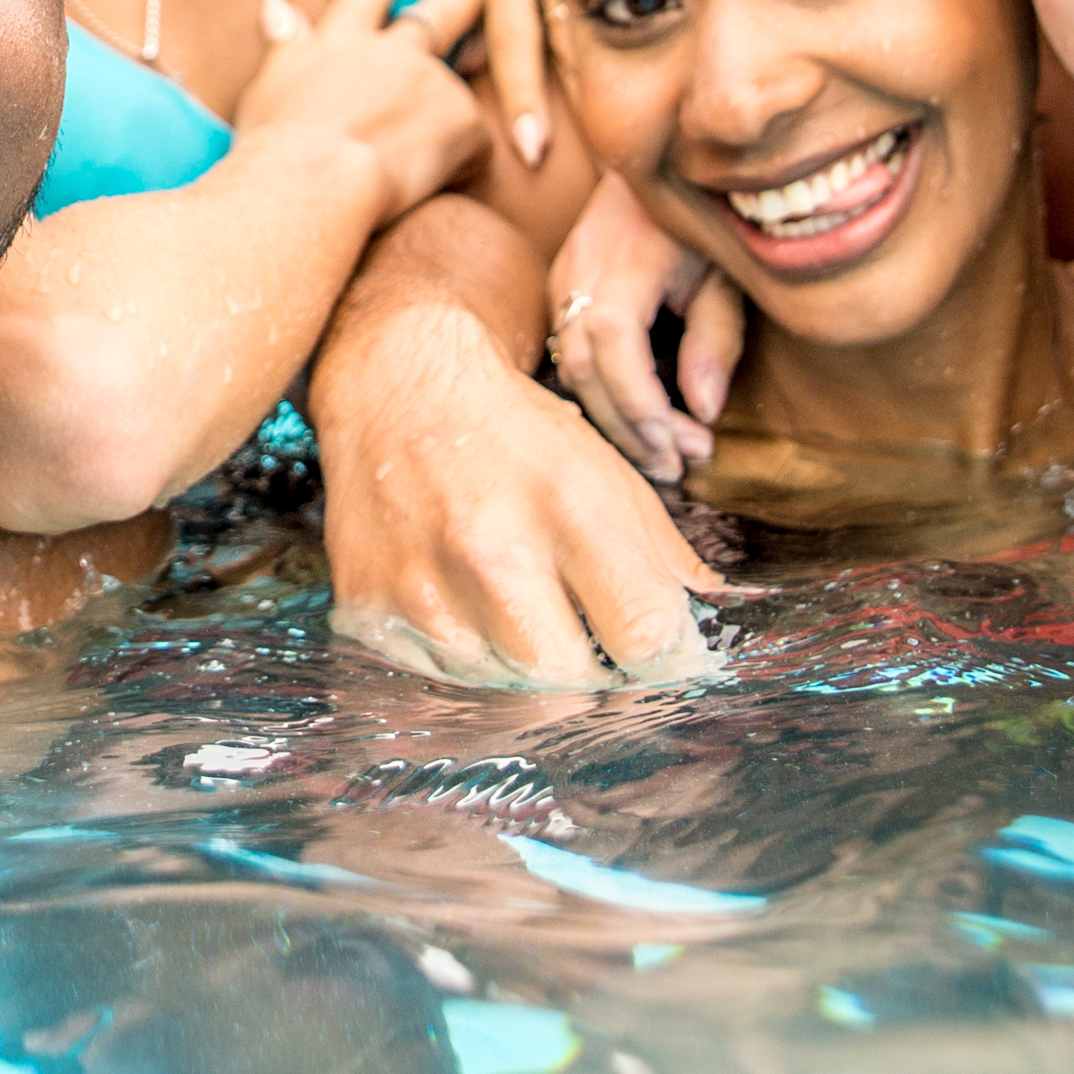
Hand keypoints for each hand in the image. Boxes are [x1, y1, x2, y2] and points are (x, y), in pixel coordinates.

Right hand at [231, 0, 491, 226]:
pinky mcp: (462, 120)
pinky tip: (428, 185)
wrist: (311, 187)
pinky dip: (459, 163)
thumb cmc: (274, 148)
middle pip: (436, 16)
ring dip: (444, 121)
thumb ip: (284, 42)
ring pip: (451, 96)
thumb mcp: (267, 85)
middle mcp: (391, 50)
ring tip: (414, 164)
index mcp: (341, 40)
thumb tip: (275, 2)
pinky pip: (473, 145)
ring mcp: (430, 81)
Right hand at [314, 285, 721, 688]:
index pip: (648, 638)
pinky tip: (466, 602)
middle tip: (588, 630)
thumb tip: (705, 625)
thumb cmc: (514, 431)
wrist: (395, 388)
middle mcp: (494, 555)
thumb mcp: (607, 471)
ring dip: (527, 661)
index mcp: (571, 509)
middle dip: (595, 664)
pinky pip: (443, 678)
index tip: (659, 644)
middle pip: (576, 679)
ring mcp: (424, 590)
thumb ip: (665, 555)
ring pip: (508, 685)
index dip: (665, 652)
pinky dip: (468, 656)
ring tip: (519, 602)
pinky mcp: (369, 611)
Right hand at [545, 173, 740, 482]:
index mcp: (625, 258)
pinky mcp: (560, 286)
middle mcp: (580, 268)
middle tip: (678, 468)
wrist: (661, 156)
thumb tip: (705, 411)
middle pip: (582, 367)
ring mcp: (562, 276)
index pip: (613, 344)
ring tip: (663, 453)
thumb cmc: (707, 212)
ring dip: (613, 416)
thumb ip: (717, 338)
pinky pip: (567, 351)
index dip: (640, 403)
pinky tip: (636, 417)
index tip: (682, 447)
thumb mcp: (728, 271)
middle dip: (627, 427)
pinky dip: (599, 391)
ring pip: (568, 366)